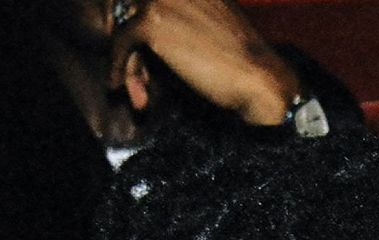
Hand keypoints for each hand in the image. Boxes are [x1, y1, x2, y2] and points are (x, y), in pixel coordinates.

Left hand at [110, 0, 300, 127]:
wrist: (258, 79)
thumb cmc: (243, 62)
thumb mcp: (217, 24)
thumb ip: (189, 18)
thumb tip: (155, 35)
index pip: (152, 3)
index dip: (145, 26)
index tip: (145, 58)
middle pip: (135, 11)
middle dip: (134, 46)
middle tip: (142, 77)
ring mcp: (161, 0)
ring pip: (127, 27)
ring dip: (130, 62)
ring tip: (137, 91)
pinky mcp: (151, 22)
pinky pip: (121, 42)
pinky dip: (119, 67)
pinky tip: (121, 87)